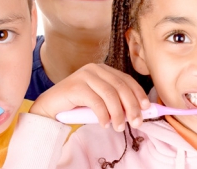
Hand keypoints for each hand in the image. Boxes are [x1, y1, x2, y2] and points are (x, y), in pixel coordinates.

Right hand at [30, 63, 150, 131]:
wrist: (50, 107)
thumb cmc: (77, 105)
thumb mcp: (100, 101)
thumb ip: (116, 101)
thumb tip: (139, 111)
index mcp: (103, 69)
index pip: (126, 79)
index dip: (138, 93)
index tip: (146, 108)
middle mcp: (94, 69)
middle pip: (120, 86)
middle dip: (131, 106)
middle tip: (136, 122)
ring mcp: (84, 76)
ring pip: (110, 94)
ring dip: (118, 113)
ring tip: (119, 127)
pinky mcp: (75, 86)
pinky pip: (96, 101)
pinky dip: (103, 115)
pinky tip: (105, 124)